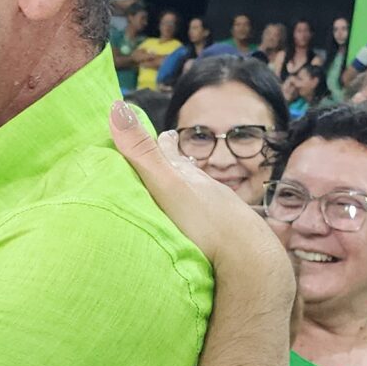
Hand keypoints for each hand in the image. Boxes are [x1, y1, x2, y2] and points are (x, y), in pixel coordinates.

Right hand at [110, 108, 294, 296]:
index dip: (161, 142)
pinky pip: (210, 222)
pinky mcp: (228, 237)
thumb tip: (118, 106)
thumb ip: (143, 153)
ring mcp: (220, 212)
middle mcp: (205, 189)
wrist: (248, 258)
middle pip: (188, 172)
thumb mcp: (167, 184)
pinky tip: (203, 226)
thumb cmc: (205, 221)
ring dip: (190, 191)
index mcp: (187, 176)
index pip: (170, 152)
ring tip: (186, 187)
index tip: (162, 132)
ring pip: (201, 196)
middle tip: (170, 151)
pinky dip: (201, 218)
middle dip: (175, 164)